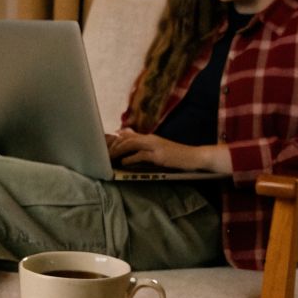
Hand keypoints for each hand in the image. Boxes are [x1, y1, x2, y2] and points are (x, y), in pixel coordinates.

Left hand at [107, 129, 230, 172]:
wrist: (194, 157)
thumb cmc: (177, 156)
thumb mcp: (159, 150)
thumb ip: (146, 150)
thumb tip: (131, 154)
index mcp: (150, 138)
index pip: (128, 134)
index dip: (115, 139)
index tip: (105, 146)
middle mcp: (151, 139)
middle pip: (126, 138)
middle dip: (113, 146)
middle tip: (103, 154)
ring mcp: (155, 146)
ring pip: (131, 144)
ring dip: (119, 151)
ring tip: (110, 158)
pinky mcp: (159, 156)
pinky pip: (141, 155)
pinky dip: (131, 159)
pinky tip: (124, 163)